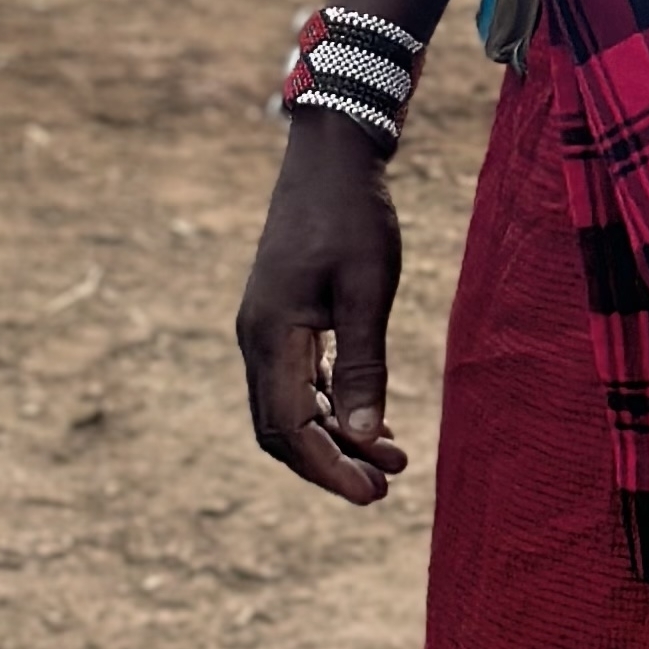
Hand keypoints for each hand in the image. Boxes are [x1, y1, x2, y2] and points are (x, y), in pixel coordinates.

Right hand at [236, 113, 408, 505]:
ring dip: (334, 437)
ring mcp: (265, 328)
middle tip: (384, 487)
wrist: (330, 154)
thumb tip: (365, 435)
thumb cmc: (353, 215)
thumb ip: (364, 364)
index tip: (373, 493)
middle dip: (330, 463)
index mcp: (270, 335)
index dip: (329, 468)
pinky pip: (296, 380)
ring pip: (289, 407)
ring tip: (392, 460)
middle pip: (280, 429)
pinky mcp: (281, 316)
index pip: (289, 428)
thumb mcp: (368, 289)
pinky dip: (329, 406)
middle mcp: (256, 338)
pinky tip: (370, 419)